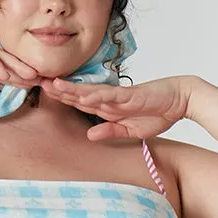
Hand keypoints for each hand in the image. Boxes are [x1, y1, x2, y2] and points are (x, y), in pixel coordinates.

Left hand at [39, 75, 198, 140]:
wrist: (180, 101)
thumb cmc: (158, 113)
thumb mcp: (130, 129)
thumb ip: (110, 130)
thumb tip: (90, 135)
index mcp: (108, 107)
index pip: (81, 102)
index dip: (63, 98)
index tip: (45, 93)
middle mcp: (110, 99)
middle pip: (79, 94)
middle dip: (59, 90)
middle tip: (37, 83)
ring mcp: (119, 96)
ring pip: (90, 92)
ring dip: (72, 90)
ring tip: (52, 86)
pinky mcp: (130, 96)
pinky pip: (110, 96)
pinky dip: (96, 96)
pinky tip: (82, 95)